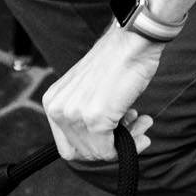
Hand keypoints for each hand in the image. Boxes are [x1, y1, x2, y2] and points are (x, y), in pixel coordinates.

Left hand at [39, 26, 160, 162]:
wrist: (131, 42)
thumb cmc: (116, 62)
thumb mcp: (88, 91)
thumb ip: (86, 117)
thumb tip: (103, 144)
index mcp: (53, 102)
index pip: (68, 146)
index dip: (94, 147)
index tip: (115, 136)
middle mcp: (58, 109)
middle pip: (83, 152)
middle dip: (112, 145)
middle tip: (135, 126)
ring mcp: (74, 115)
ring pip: (98, 153)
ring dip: (126, 141)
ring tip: (140, 121)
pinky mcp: (95, 119)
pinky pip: (110, 150)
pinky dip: (130, 143)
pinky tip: (142, 121)